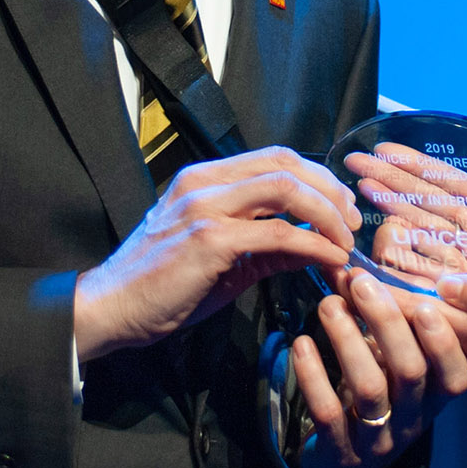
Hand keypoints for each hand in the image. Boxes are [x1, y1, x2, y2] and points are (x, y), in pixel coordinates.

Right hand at [75, 147, 360, 360]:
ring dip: (327, 213)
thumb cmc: (162, 285)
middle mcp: (205, 182)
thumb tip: (316, 246)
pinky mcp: (209, 240)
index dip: (319, 176)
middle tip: (355, 221)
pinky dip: (313, 244)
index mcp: (206, 178)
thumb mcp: (224, 258)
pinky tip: (329, 259)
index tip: (344, 206)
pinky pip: (277, 234)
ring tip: (346, 240)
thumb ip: (269, 247)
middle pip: (287, 164)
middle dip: (331, 190)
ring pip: (286, 189)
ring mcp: (205, 207)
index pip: (276, 158)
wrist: (112, 308)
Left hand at [289, 268, 466, 467]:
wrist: (342, 464)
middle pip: (411, 372)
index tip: (424, 306)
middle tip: (361, 285)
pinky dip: (314, 375)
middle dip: (387, 323)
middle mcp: (412, 421)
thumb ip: (376, 323)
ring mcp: (378, 441)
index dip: (443, 344)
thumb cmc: (373, 398)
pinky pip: (328, 413)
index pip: (455, 376)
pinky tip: (300, 345)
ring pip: (370, 389)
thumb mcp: (386, 365)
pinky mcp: (340, 454)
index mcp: (432, 399)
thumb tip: (349, 270)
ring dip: (348, 340)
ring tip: (328, 305)